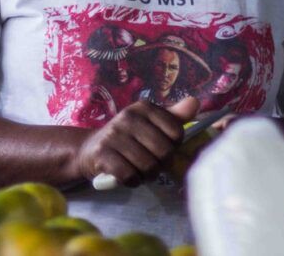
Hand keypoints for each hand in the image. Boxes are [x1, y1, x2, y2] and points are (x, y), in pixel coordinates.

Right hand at [73, 96, 199, 186]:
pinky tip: (128, 177)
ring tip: (140, 171)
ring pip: (148, 166)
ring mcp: (113, 135)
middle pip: (164, 151)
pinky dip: (132, 181)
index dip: (173, 146)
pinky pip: (129, 175)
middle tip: (151, 164)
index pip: (176, 132)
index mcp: (143, 107)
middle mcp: (127, 117)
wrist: (89, 149)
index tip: (161, 147)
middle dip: (161, 164)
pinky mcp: (102, 153)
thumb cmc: (127, 138)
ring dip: (147, 175)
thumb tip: (194, 102)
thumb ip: (173, 117)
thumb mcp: (149, 124)